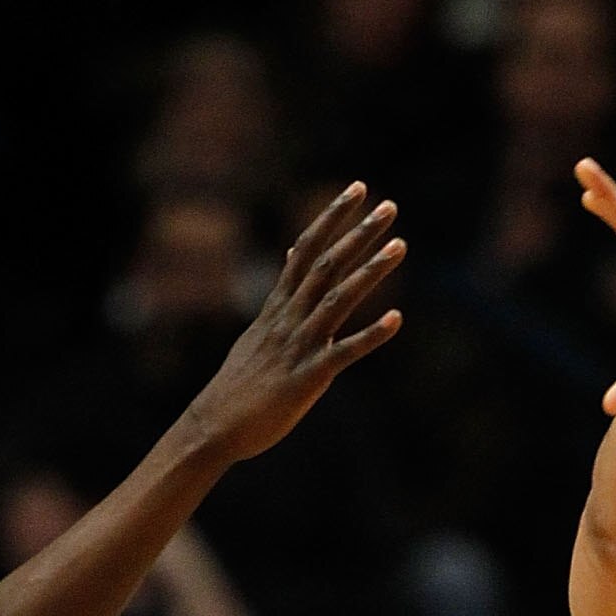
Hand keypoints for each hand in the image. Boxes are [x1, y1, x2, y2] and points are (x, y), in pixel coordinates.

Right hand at [184, 184, 404, 464]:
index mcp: (278, 306)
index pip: (307, 249)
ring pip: (338, 298)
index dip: (332, 218)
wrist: (215, 425)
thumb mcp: (258, 329)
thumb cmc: (239, 384)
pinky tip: (397, 319)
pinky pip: (344, 353)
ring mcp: (299, 345)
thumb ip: (280, 295)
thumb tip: (291, 257)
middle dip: (359, 234)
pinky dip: (371, 336)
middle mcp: (289, 318)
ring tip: (400, 246)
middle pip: (327, 264)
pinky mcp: (308, 378)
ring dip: (371, 271)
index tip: (357, 190)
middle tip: (390, 206)